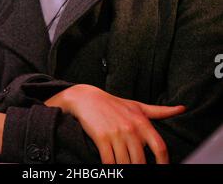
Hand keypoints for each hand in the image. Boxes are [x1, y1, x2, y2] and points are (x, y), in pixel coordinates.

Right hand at [44, 84, 184, 163]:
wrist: (88, 98)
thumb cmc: (115, 104)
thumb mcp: (138, 106)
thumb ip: (160, 111)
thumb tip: (182, 108)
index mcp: (142, 122)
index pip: (160, 147)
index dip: (164, 164)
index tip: (163, 171)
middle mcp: (131, 128)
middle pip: (142, 161)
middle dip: (141, 171)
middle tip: (140, 171)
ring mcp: (116, 134)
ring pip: (126, 164)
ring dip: (126, 170)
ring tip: (125, 169)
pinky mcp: (102, 138)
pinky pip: (109, 162)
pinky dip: (111, 169)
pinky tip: (112, 169)